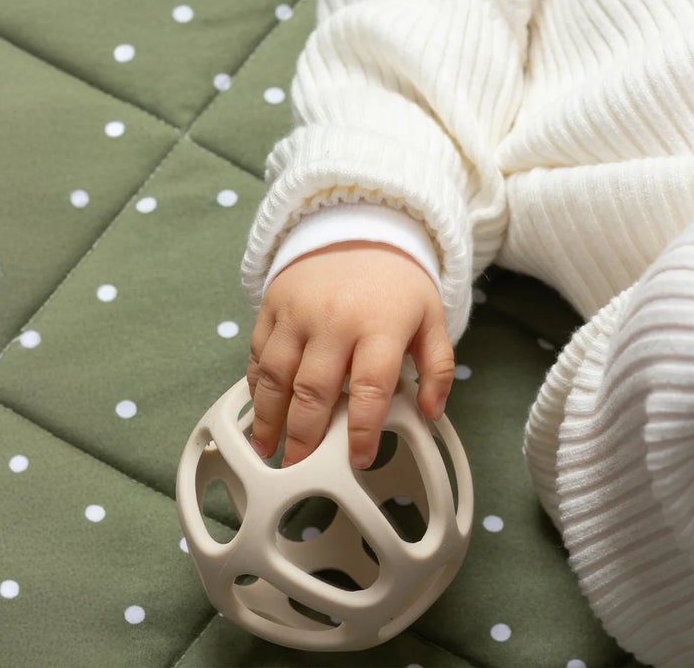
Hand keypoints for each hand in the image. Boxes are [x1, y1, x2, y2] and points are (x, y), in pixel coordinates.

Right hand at [245, 240, 453, 469]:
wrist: (362, 225)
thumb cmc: (398, 284)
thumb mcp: (431, 318)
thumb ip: (438, 367)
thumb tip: (431, 413)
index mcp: (380, 325)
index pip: (370, 387)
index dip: (361, 429)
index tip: (357, 459)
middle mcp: (335, 319)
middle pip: (313, 390)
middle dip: (304, 437)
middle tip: (298, 468)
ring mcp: (299, 311)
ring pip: (276, 375)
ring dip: (268, 418)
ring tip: (266, 449)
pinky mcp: (274, 303)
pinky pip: (258, 351)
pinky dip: (255, 384)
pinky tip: (259, 408)